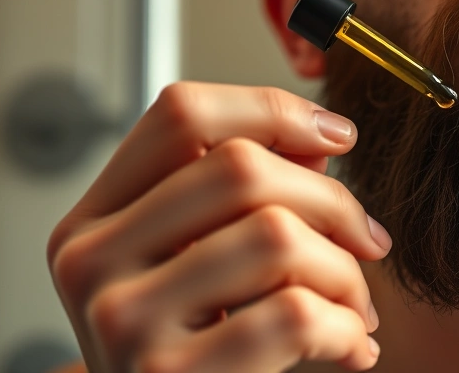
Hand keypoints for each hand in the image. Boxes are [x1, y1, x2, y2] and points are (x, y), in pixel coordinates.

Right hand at [47, 83, 390, 371]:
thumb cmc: (193, 353)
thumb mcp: (202, 264)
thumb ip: (251, 193)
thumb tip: (321, 137)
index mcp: (95, 219)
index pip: (182, 113)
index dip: (274, 109)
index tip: (338, 134)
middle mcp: (90, 261)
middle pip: (242, 168)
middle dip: (334, 201)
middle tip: (368, 241)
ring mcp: (121, 320)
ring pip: (277, 236)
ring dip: (347, 274)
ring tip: (355, 306)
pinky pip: (294, 314)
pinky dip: (346, 327)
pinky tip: (351, 347)